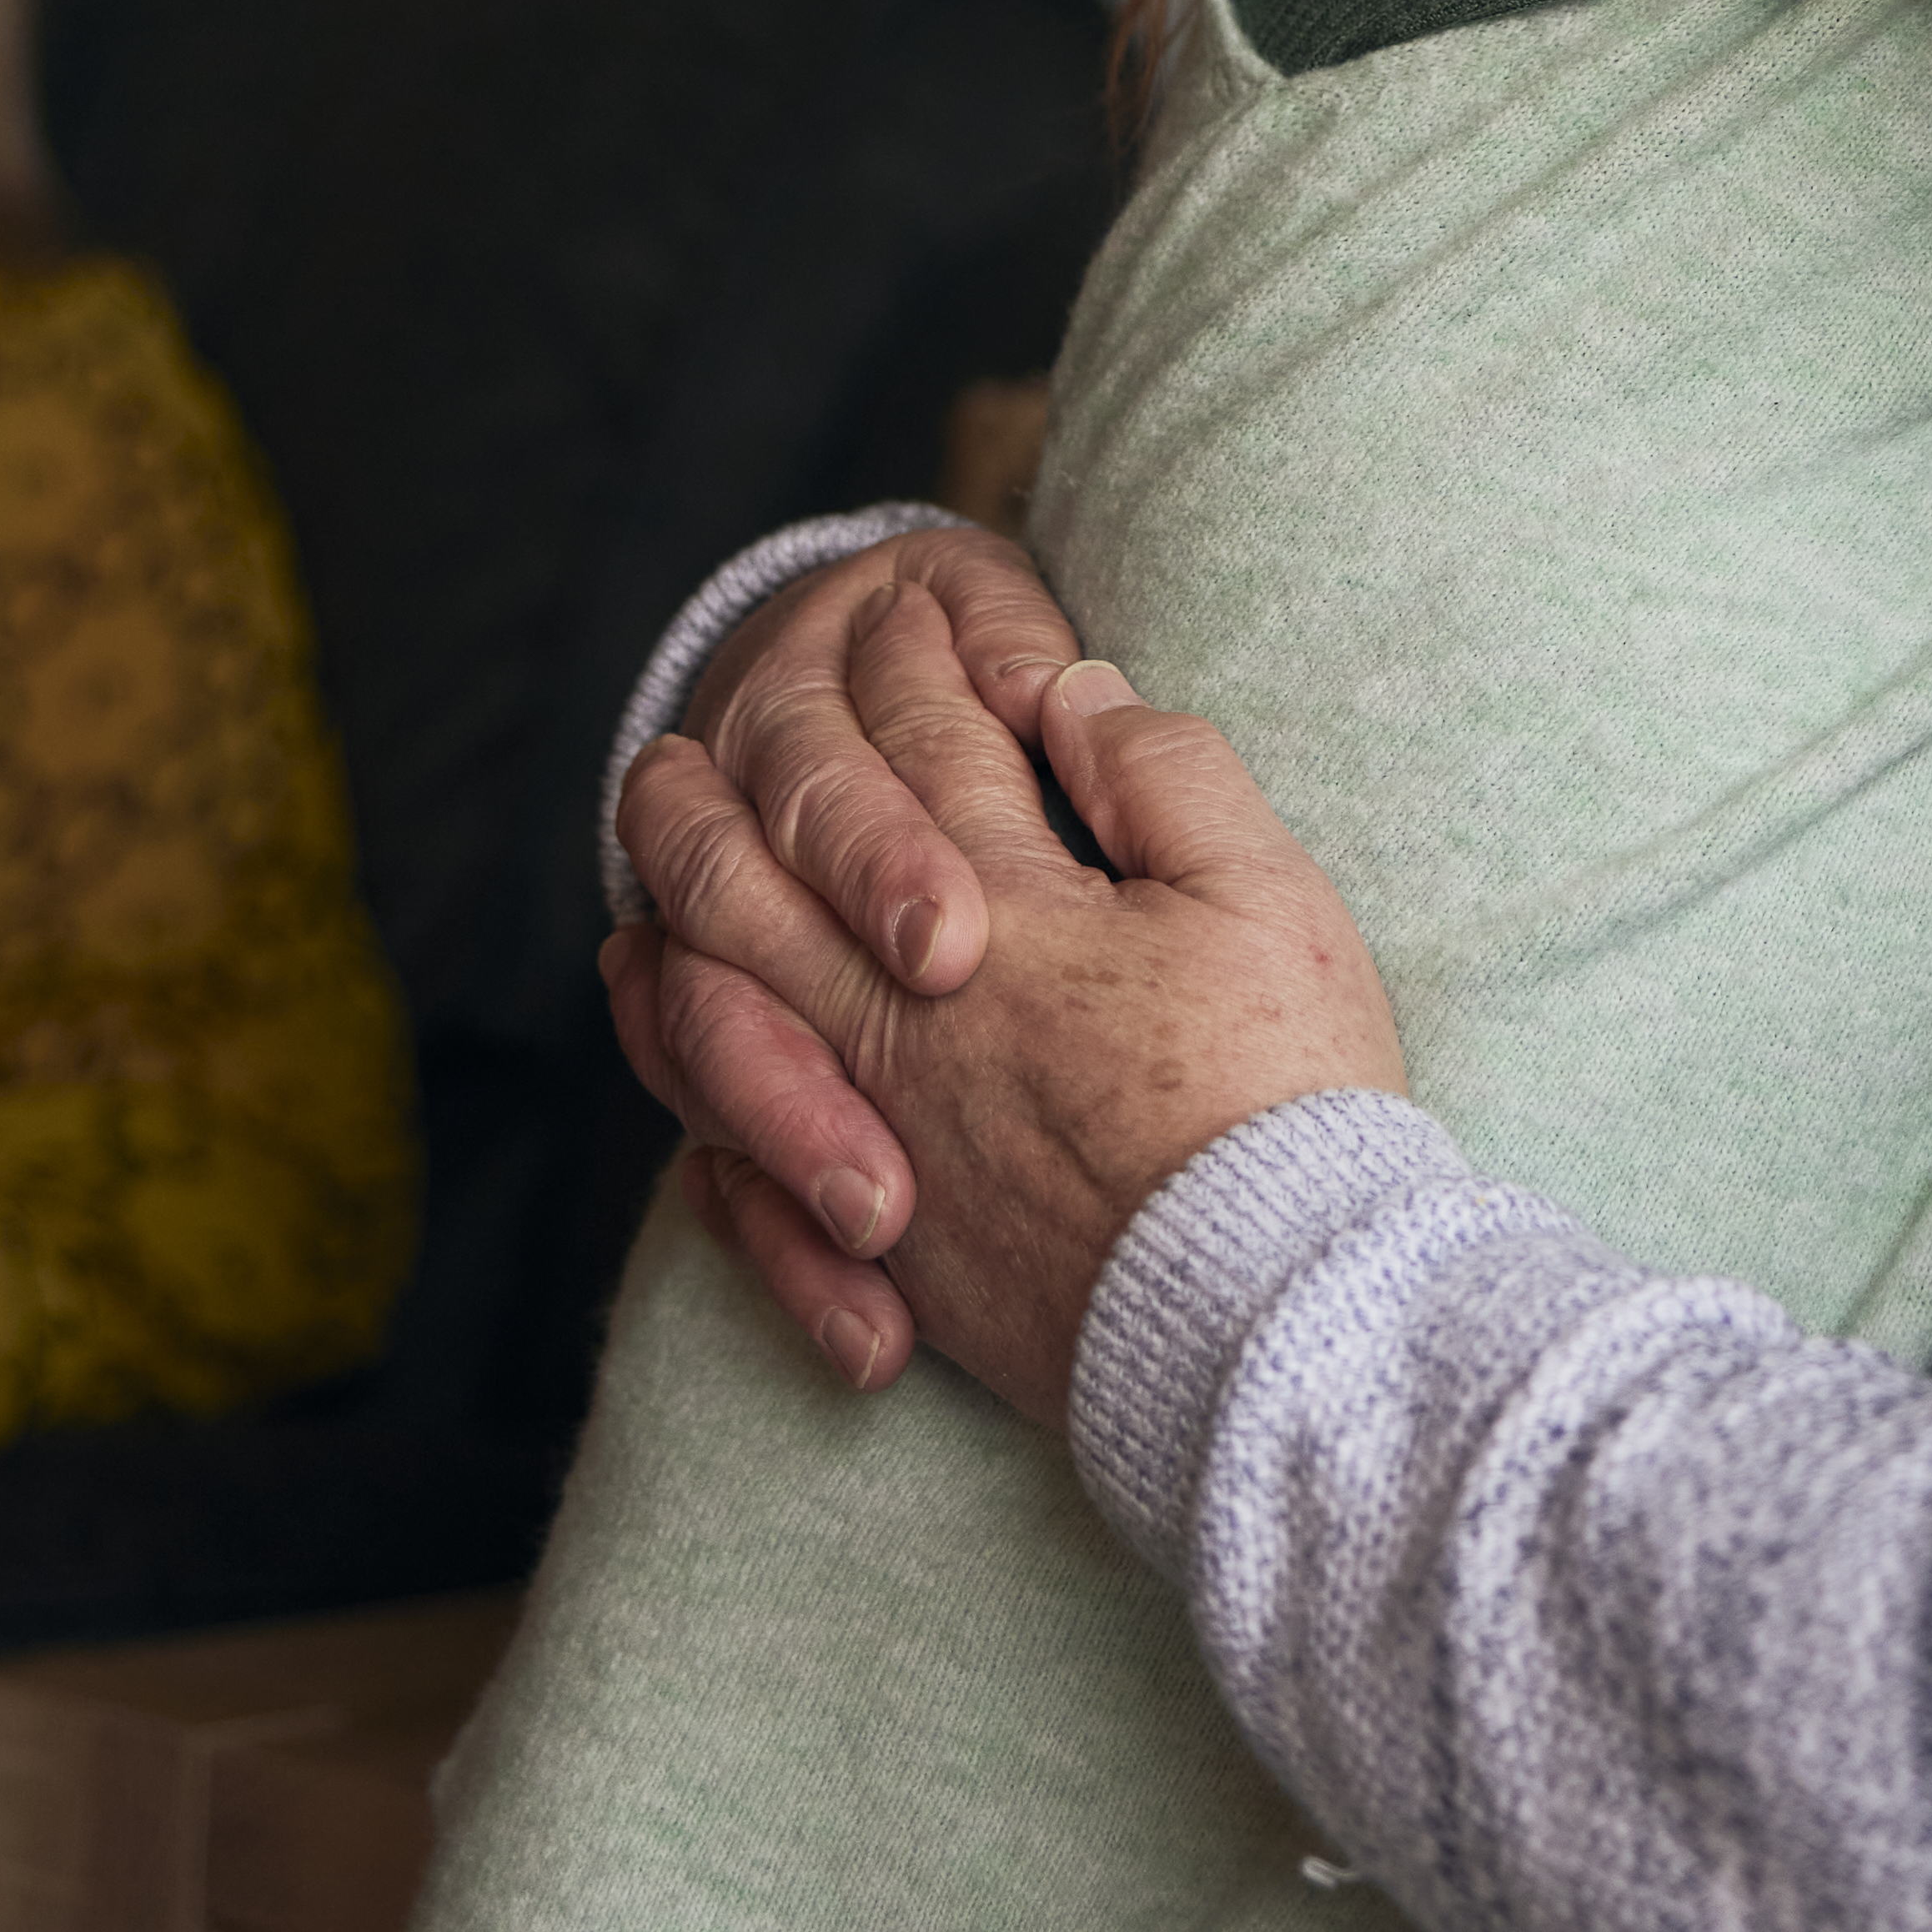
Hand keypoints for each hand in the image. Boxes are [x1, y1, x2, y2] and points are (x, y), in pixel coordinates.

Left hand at [621, 587, 1401, 1418]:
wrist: (1278, 1320)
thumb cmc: (1285, 1100)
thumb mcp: (1265, 900)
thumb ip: (1165, 779)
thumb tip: (1073, 690)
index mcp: (1007, 915)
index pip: (925, 751)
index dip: (911, 664)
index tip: (900, 611)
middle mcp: (908, 1022)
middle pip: (759, 874)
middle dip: (712, 791)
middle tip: (673, 743)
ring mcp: (884, 1135)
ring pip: (719, 1008)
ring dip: (673, 926)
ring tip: (646, 883)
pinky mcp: (889, 1251)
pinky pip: (735, 1169)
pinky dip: (691, 1095)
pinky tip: (682, 1059)